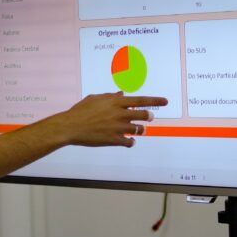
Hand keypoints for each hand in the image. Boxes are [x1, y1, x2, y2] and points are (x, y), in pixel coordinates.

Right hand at [52, 92, 166, 146]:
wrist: (70, 127)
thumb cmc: (81, 111)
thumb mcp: (95, 98)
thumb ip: (110, 97)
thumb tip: (121, 94)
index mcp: (116, 102)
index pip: (141, 100)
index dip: (155, 100)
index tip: (165, 101)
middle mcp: (120, 114)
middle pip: (143, 115)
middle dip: (148, 116)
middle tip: (149, 117)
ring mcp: (118, 127)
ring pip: (138, 129)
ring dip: (140, 130)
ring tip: (138, 130)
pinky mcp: (114, 140)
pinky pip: (129, 142)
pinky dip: (130, 141)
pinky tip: (128, 141)